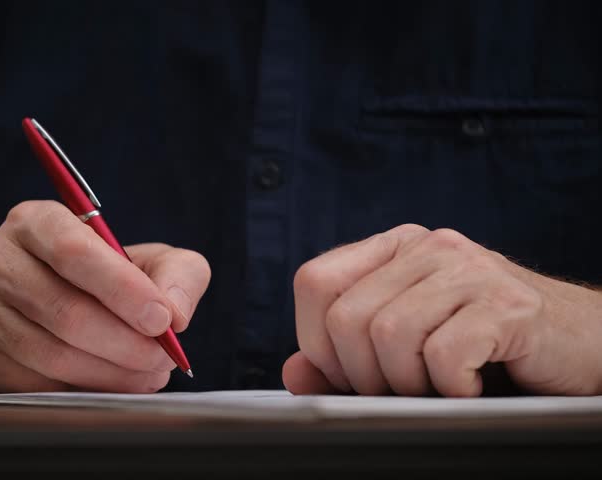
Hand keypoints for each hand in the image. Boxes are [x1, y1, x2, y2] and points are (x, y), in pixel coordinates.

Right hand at [0, 201, 210, 392]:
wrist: (46, 302)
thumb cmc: (105, 278)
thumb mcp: (148, 260)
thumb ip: (178, 274)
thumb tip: (176, 312)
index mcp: (35, 221)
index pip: (76, 252)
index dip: (123, 290)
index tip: (162, 320)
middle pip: (65, 311)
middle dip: (125, 343)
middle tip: (161, 359)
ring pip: (51, 354)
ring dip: (109, 374)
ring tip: (144, 376)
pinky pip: (31, 384)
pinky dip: (80, 392)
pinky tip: (108, 386)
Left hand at [283, 224, 601, 396]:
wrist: (580, 350)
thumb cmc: (483, 354)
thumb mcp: (404, 354)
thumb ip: (344, 363)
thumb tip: (294, 373)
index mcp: (394, 249)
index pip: (314, 282)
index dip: (317, 340)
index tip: (350, 374)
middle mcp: (428, 246)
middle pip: (346, 316)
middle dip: (363, 375)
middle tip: (403, 390)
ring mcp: (469, 269)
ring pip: (389, 334)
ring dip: (407, 384)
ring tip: (439, 388)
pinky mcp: (507, 304)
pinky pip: (443, 354)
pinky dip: (451, 389)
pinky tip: (473, 387)